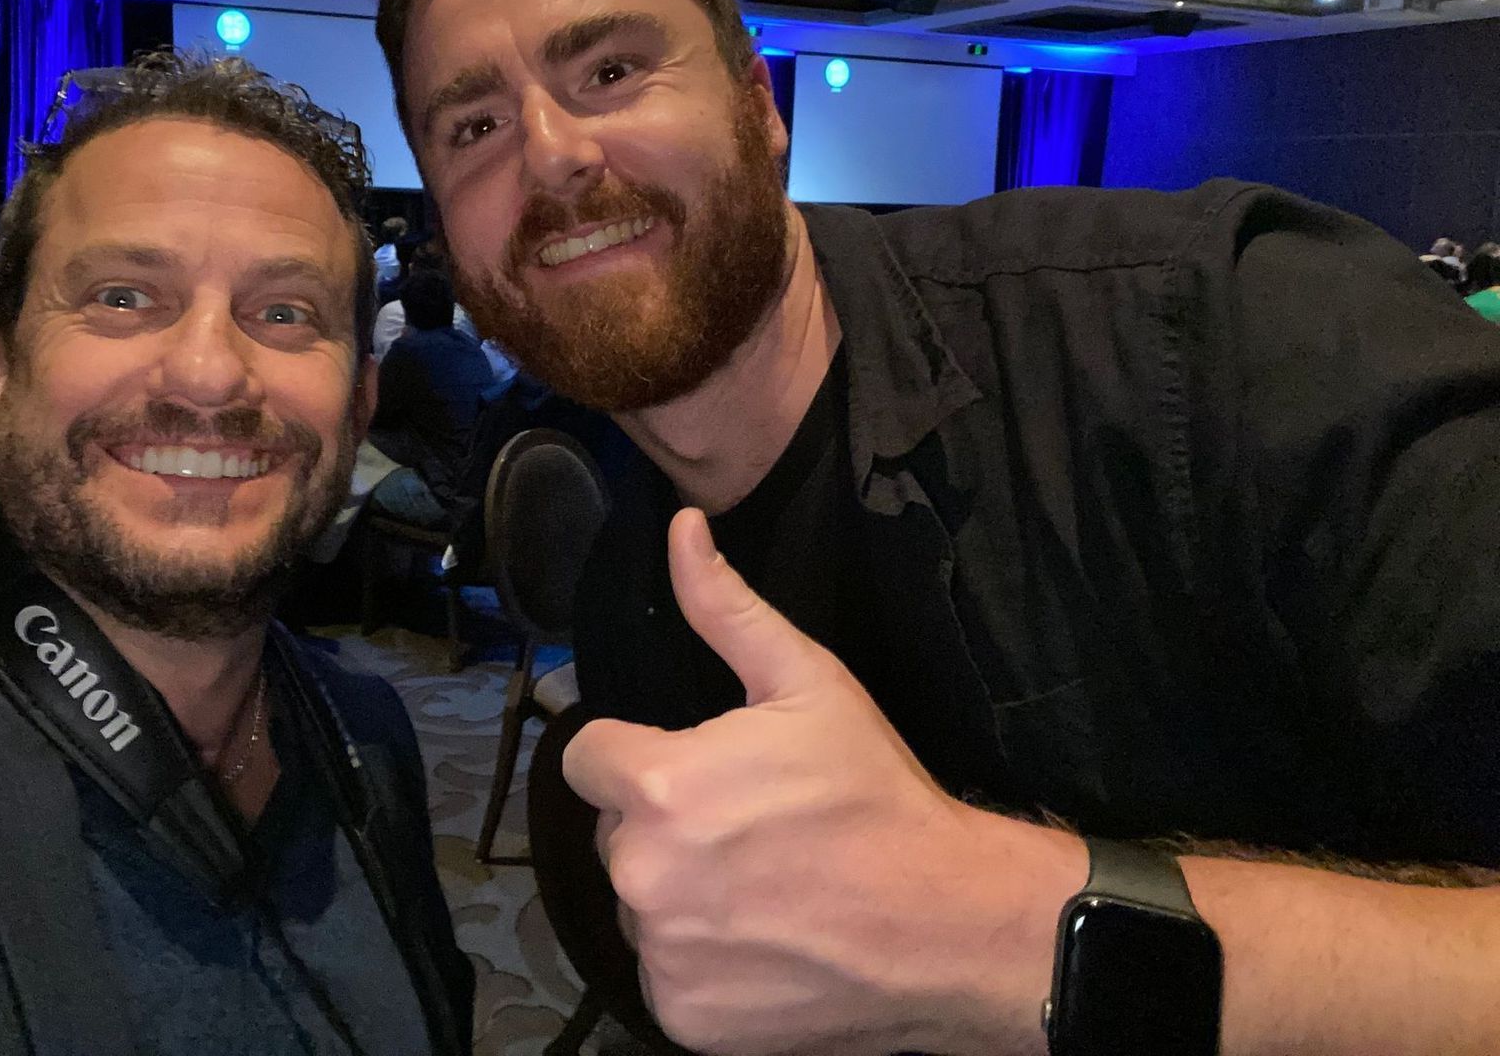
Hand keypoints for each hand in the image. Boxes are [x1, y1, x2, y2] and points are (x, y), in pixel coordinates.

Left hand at [562, 509, 1082, 1055]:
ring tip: (760, 886)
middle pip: (615, 832)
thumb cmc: (877, 795)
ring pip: (638, 905)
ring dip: (679, 894)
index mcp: (658, 785)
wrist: (949, 925)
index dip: (636, 756)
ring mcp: (662, 953)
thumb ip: (726, 608)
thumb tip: (680, 528)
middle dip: (662, 824)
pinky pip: (665, 974)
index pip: (587, 759)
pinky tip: (763, 942)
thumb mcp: (808, 683)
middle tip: (744, 828)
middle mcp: (642, 873)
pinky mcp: (684, 1017)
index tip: (694, 769)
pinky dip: (700, 963)